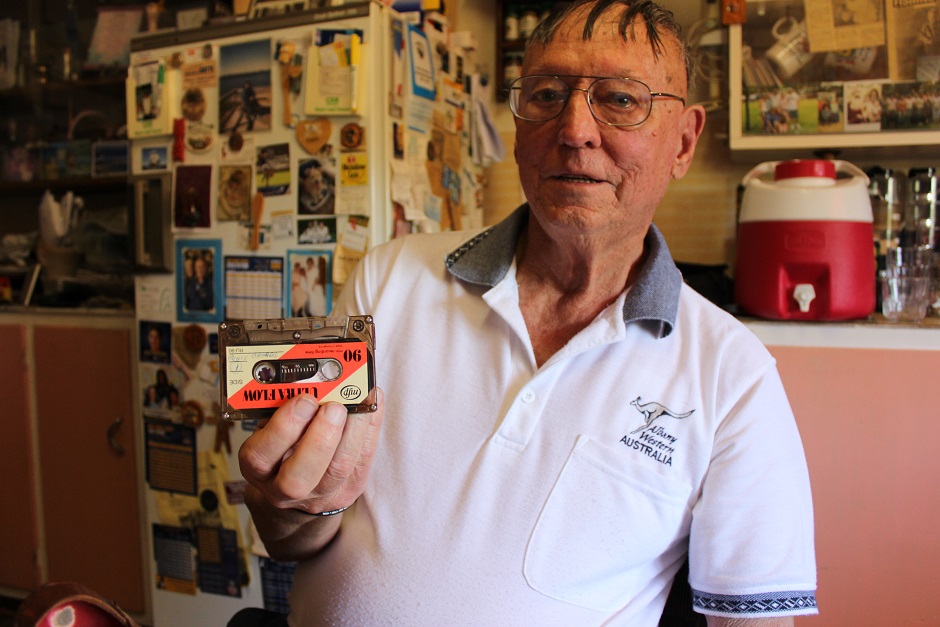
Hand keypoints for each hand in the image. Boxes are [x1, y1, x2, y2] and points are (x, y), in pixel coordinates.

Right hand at [239, 389, 384, 515]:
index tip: (303, 400)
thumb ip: (282, 408)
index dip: (283, 428)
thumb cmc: (283, 445)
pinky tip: (372, 406)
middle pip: (297, 478)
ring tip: (356, 405)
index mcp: (259, 467)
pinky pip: (362, 462)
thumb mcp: (271, 427)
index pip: (260, 456)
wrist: (299, 486)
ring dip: (351, 433)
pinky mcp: (349, 490)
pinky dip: (370, 430)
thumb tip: (312, 377)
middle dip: (318, 438)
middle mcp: (284, 489)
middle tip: (333, 407)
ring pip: (337, 471)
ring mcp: (319, 495)